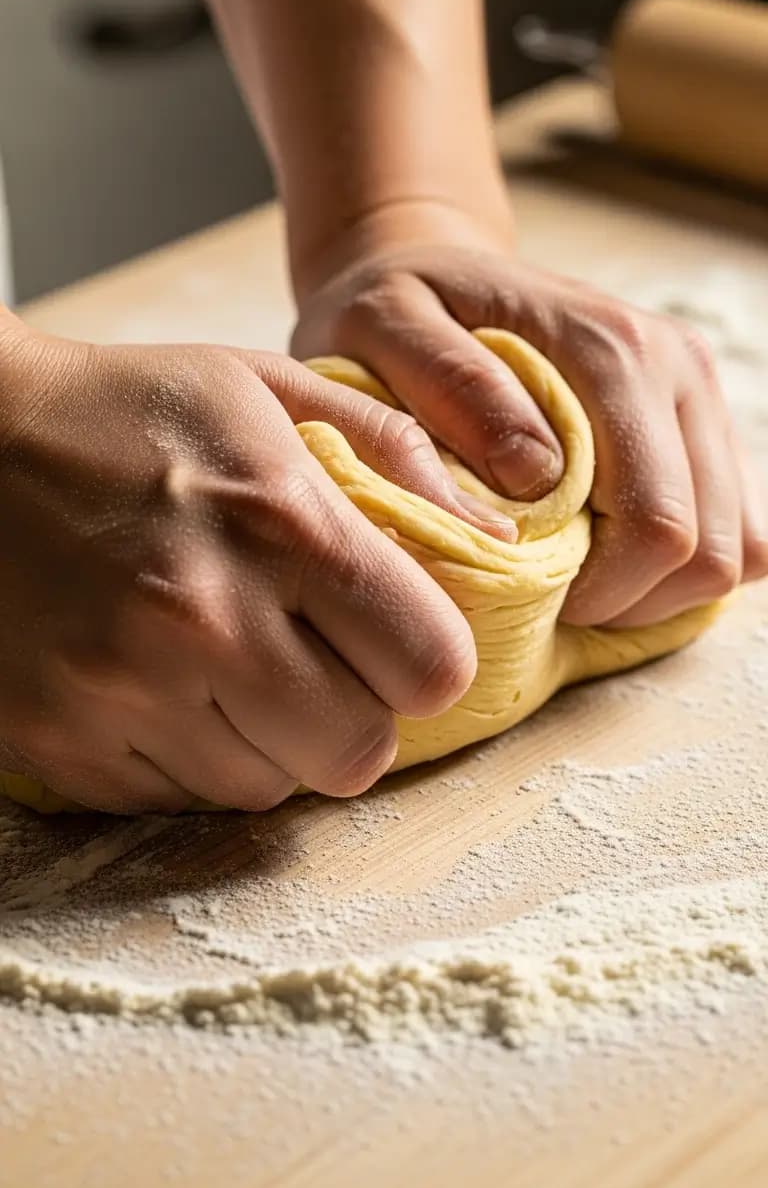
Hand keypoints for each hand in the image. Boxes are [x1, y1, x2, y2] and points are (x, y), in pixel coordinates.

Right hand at [0, 318, 511, 812]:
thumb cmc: (122, 410)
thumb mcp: (263, 388)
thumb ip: (392, 449)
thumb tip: (499, 537)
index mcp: (278, 522)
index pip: (431, 666)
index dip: (428, 660)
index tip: (397, 638)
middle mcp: (204, 620)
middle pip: (359, 753)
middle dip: (355, 715)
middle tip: (314, 662)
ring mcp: (123, 693)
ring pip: (266, 789)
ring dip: (267, 740)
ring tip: (224, 663)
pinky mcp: (58, 744)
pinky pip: (173, 799)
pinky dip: (184, 756)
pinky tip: (158, 683)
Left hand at [291, 203, 767, 628]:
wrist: (431, 265)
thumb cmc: (400, 308)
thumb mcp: (384, 327)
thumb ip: (449, 388)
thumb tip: (534, 474)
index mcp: (613, 349)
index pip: (656, 523)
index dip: (597, 590)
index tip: (522, 585)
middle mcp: (678, 366)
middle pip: (711, 550)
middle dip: (630, 600)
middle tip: (549, 591)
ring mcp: (701, 393)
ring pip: (742, 549)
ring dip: (662, 589)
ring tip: (579, 573)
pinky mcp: (705, 421)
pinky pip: (743, 532)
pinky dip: (683, 566)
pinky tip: (611, 552)